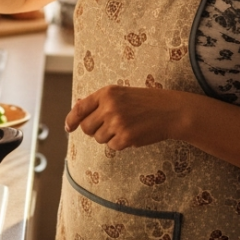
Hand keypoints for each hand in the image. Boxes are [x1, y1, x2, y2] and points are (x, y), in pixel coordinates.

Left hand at [64, 85, 180, 149]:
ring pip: (99, 138)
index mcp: (106, 93)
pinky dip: (120, 143)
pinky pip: (113, 146)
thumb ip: (99, 101)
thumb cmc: (146, 101)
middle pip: (87, 128)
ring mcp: (117, 123)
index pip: (80, 108)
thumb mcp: (121, 94)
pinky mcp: (126, 137)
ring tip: (126, 126)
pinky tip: (132, 133)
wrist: (170, 111)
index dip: (71, 120)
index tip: (69, 127)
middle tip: (107, 127)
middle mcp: (109, 107)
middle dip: (93, 130)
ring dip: (109, 136)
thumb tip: (76, 107)